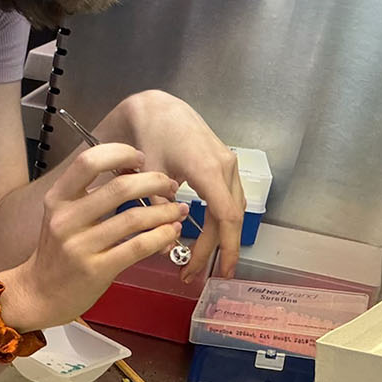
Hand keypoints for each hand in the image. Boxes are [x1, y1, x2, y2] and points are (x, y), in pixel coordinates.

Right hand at [0, 141, 190, 330]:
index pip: (89, 161)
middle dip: (154, 182)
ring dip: (164, 212)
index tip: (140, 159)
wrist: (40, 294)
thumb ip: (88, 195)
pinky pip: (138, 246)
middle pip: (120, 187)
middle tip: (169, 186)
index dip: (121, 153)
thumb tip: (131, 170)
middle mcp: (66, 219)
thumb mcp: (61, 216)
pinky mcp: (96, 270)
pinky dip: (161, 236)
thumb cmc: (58, 253)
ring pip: (134, 218)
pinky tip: (171, 232)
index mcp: (57, 199)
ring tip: (178, 210)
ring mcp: (80, 246)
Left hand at [101, 91, 244, 279]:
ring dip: (221, 238)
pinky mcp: (224, 164)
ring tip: (203, 263)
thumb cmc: (150, 136)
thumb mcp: (147, 176)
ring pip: (233, 209)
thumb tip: (166, 247)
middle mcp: (226, 167)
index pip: (226, 217)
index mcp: (208, 169)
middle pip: (231, 218)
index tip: (218, 273)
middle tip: (196, 274)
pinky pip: (230, 198)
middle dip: (217, 250)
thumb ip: (157, 210)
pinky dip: (222, 221)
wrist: (159, 107)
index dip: (224, 248)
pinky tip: (209, 238)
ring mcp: (229, 164)